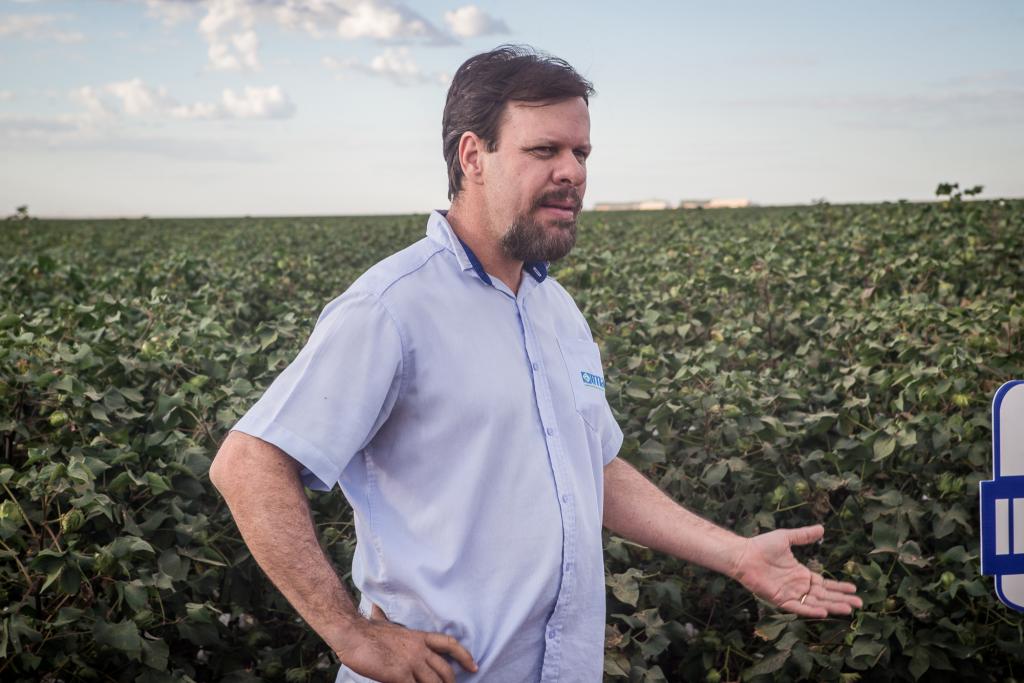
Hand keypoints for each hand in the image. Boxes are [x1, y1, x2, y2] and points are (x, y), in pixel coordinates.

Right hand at [335, 611, 477, 682]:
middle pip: (445, 670)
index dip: (465, 656)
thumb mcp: (388, 626)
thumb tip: (380, 611)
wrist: (353, 633)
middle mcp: (419, 649)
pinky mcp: (400, 675)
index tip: (474, 666)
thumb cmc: (367, 632)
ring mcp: (411, 662)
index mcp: (419, 637)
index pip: (450, 644)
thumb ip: (393, 627)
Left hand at [730, 524, 862, 617]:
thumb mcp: (787, 538)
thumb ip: (804, 536)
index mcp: (800, 574)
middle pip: (824, 595)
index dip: (839, 587)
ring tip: (848, 609)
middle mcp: (798, 586)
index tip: (854, 589)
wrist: (743, 554)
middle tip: (859, 604)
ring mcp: (789, 594)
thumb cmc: (762, 546)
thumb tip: (822, 528)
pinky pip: (798, 607)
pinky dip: (810, 610)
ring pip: (815, 603)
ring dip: (831, 606)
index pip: (824, 584)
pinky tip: (823, 612)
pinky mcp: (780, 599)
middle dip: (841, 599)